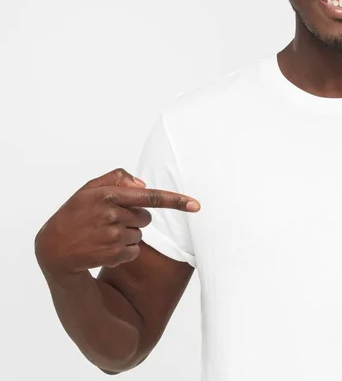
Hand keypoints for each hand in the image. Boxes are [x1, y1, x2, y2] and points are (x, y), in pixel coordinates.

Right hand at [34, 168, 199, 277]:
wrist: (53, 249)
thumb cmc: (74, 215)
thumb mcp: (89, 190)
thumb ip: (116, 179)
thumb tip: (144, 184)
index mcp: (107, 195)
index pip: (149, 196)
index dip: (175, 201)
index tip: (196, 205)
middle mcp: (112, 214)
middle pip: (146, 218)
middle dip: (133, 219)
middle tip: (108, 222)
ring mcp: (112, 236)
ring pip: (140, 235)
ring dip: (126, 235)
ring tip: (102, 236)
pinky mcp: (114, 255)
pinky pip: (134, 251)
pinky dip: (123, 252)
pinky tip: (103, 249)